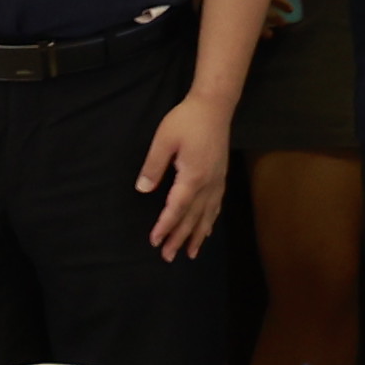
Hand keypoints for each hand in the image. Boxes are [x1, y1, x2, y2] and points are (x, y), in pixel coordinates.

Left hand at [138, 87, 236, 258]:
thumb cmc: (186, 120)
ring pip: (207, 215)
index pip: (176, 208)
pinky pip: (216, 205)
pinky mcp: (221, 176)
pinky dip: (211, 220)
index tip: (155, 241)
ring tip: (190, 253)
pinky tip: (208, 228)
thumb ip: (153, 166)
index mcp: (192, 177)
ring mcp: (217, 181)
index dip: (165, 226)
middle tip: (168, 257)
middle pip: (192, 218)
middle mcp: (208, 184)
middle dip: (179, 238)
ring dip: (197, 235)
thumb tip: (143, 189)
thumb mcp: (163, 140)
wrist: (214, 107)